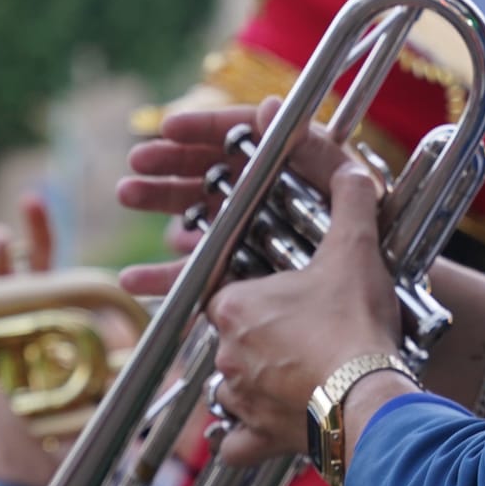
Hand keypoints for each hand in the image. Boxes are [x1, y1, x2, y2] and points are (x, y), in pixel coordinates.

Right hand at [117, 98, 354, 297]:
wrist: (349, 379)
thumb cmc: (357, 303)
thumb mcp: (348, 229)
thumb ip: (322, 159)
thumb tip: (275, 106)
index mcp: (304, 188)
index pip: (255, 144)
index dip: (211, 129)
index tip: (170, 127)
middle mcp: (278, 212)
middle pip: (220, 175)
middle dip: (175, 163)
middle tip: (139, 161)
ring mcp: (256, 249)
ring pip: (202, 217)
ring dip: (163, 204)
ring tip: (127, 193)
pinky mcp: (241, 290)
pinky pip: (200, 274)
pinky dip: (167, 272)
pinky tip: (136, 277)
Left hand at [206, 165, 404, 465]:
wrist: (368, 394)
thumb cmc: (355, 322)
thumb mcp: (354, 250)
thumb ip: (351, 203)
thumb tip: (354, 171)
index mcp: (234, 304)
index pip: (229, 293)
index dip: (260, 293)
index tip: (288, 297)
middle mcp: (226, 352)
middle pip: (233, 338)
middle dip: (261, 337)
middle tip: (303, 334)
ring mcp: (239, 397)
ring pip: (231, 386)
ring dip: (254, 383)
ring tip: (294, 376)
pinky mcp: (256, 436)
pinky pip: (234, 442)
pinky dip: (242, 438)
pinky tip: (259, 431)